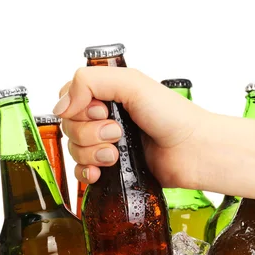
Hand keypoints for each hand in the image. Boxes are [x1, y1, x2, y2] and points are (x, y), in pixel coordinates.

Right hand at [53, 67, 209, 188]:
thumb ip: (90, 82)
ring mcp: (106, 145)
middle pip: (68, 126)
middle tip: (117, 133)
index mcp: (105, 94)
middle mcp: (103, 118)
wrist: (192, 151)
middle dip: (89, 133)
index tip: (102, 111)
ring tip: (116, 153)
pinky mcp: (111, 170)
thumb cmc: (172, 116)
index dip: (77, 108)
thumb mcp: (131, 83)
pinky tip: (100, 173)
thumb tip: (61, 107)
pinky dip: (86, 173)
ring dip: (92, 153)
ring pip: (73, 149)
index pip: (67, 99)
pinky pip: (80, 173)